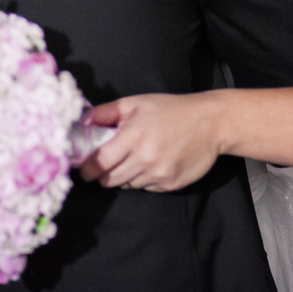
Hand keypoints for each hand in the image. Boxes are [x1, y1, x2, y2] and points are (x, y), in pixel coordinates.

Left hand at [78, 93, 224, 191]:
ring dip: (126, 175)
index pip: (98, 163)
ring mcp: (159, 174)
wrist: (211, 122)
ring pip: (128, 185)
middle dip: (105, 173)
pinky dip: (145, 179)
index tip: (85, 168)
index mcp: (133, 136)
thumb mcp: (136, 103)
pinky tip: (155, 163)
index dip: (87, 169)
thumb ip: (106, 112)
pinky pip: (146, 188)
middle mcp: (145, 158)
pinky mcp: (171, 185)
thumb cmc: (172, 110)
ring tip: (138, 157)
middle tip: (111, 162)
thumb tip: (81, 121)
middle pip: (109, 180)